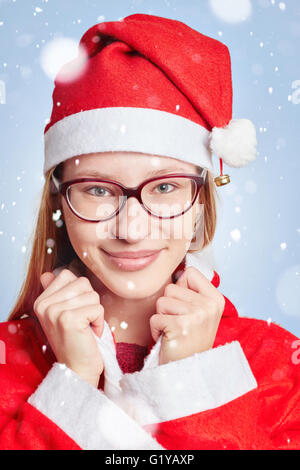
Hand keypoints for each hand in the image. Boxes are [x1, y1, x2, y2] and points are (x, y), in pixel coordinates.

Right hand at [33, 269, 104, 387]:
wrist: (77, 371)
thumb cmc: (76, 341)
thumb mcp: (63, 314)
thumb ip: (57, 293)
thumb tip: (48, 274)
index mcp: (41, 301)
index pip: (68, 275)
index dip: (80, 293)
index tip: (75, 314)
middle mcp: (44, 305)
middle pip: (82, 283)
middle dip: (90, 302)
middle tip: (82, 323)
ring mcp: (55, 312)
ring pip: (92, 295)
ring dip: (95, 313)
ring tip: (85, 329)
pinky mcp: (69, 320)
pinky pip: (97, 308)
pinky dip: (99, 322)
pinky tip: (90, 335)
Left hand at [150, 267, 224, 364]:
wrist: (187, 372)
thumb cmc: (189, 340)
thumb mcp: (199, 312)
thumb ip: (191, 291)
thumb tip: (178, 270)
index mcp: (216, 299)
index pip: (190, 273)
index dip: (181, 289)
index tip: (187, 309)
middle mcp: (209, 306)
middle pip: (171, 288)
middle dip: (169, 306)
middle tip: (179, 324)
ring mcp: (196, 316)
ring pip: (161, 301)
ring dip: (161, 318)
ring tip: (174, 332)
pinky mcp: (180, 326)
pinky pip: (155, 317)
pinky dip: (156, 330)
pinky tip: (168, 339)